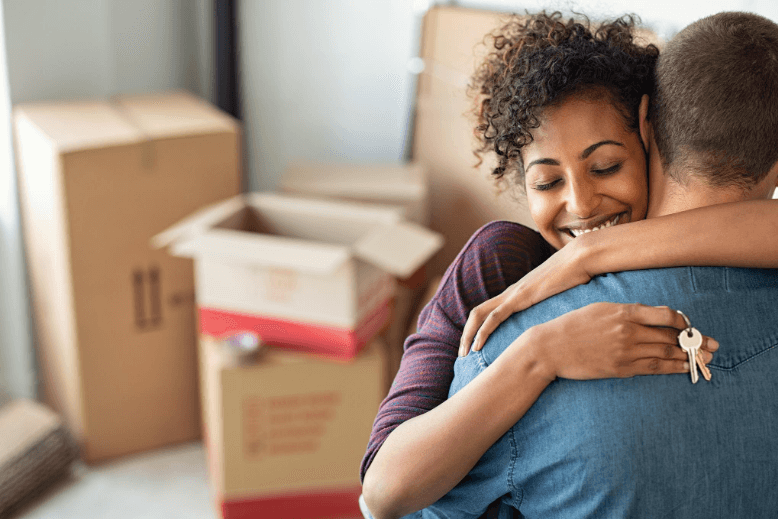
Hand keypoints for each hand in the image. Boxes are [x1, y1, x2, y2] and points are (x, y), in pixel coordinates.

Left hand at [460, 243, 591, 355]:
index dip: (478, 328)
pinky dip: (483, 331)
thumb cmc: (576, 276)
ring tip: (464, 353)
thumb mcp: (562, 297)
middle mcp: (511, 293)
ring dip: (468, 334)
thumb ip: (556, 307)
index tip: (475, 347)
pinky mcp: (520, 297)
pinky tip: (478, 345)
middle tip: (462, 353)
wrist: (581, 258)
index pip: (489, 311)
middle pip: (477, 313)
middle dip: (466, 334)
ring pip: (480, 314)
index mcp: (518, 293)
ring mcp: (514, 294)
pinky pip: (495, 316)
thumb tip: (563, 323)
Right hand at [522, 303, 717, 380]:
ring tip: (705, 358)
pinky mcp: (620, 368)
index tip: (689, 325)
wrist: (550, 347)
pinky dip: (672, 368)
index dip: (683, 321)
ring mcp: (625, 351)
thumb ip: (625, 312)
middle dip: (695, 341)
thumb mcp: (599, 309)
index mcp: (623, 312)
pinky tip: (683, 368)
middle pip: (671, 336)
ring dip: (689, 356)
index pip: (665, 315)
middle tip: (712, 345)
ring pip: (666, 354)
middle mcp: (628, 331)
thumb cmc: (572, 325)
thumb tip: (650, 317)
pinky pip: (653, 368)